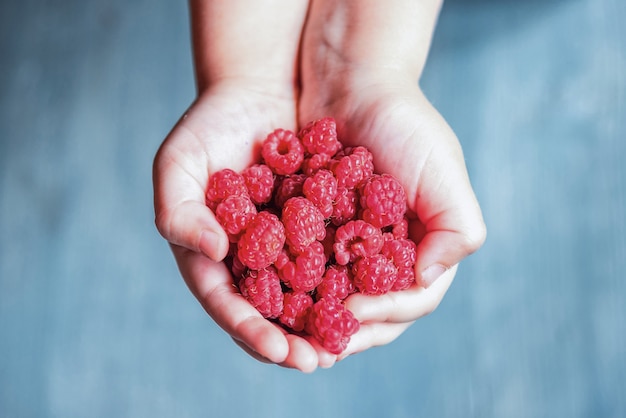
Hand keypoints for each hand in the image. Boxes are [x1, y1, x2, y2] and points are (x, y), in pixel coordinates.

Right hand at [153, 84, 334, 371]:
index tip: (278, 349)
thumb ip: (179, 212)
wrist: (262, 87)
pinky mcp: (320, 227)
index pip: (227, 303)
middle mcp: (251, 259)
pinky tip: (368, 296)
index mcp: (213, 254)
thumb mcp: (179, 162)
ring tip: (344, 345)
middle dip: (291, 342)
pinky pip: (334, 260)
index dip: (250, 329)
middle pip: (269, 313)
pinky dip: (348, 281)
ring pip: (305, 296)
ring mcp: (286, 246)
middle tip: (317, 361)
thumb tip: (214, 255)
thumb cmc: (211, 124)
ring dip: (323, 324)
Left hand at [298, 0, 485, 359]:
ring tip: (291, 339)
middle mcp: (386, 256)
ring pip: (333, 299)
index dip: (386, 312)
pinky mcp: (311, 233)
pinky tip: (269, 298)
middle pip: (371, 311)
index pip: (411, 300)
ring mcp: (347, 247)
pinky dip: (289, 287)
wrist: (350, 82)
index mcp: (422, 249)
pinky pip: (300, 270)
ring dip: (314, 323)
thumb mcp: (444, 172)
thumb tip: (428, 280)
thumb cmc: (404, 123)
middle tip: (317, 349)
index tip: (355, 309)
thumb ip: (457, 229)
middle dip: (347, 332)